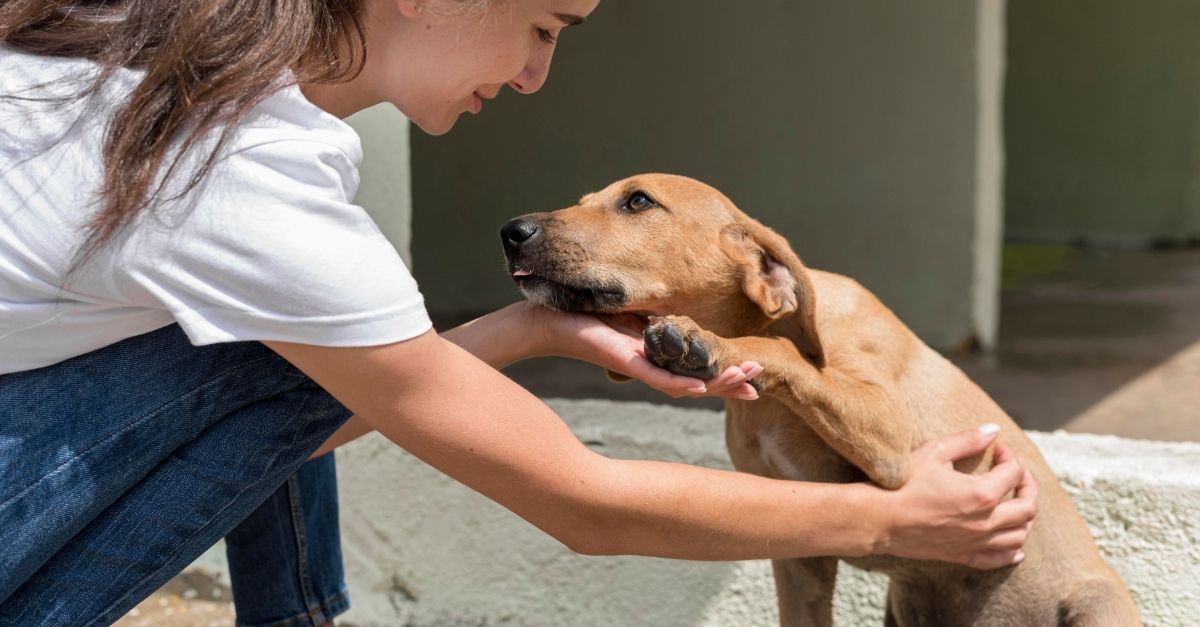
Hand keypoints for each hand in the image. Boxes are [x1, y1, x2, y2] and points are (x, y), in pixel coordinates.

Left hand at [524, 302, 762, 400]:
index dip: (726, 374)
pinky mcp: (623, 361)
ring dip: (716, 384)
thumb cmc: (582, 313)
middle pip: (698, 380)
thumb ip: (656, 313)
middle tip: (759, 383)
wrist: (545, 320)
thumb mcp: (630, 309)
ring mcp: (639, 366)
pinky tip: (702, 388)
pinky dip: (680, 384)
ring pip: (684, 384)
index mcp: (656, 353)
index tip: (755, 375)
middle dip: (731, 381)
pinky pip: (656, 378)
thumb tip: (680, 304)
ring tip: (747, 382)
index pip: (697, 368)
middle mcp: (651, 364)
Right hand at [875, 425, 1037, 568]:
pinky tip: (1015, 546)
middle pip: (1027, 507)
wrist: (879, 519)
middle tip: (1016, 474)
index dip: (1009, 457)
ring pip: (1019, 536)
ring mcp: (976, 542)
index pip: (1013, 473)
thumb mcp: (935, 452)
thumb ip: (968, 440)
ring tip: (1015, 504)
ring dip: (1024, 518)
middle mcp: (986, 522)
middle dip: (1027, 486)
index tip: (997, 449)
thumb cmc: (903, 484)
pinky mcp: (963, 556)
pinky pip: (1000, 559)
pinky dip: (1013, 552)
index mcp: (982, 494)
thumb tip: (993, 430)